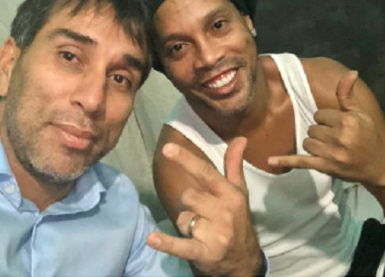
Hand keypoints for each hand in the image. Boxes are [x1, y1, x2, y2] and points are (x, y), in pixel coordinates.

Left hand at [147, 138, 263, 275]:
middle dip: (189, 204)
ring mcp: (215, 233)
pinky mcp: (205, 253)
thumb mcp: (238, 192)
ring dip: (186, 223)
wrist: (244, 260)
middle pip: (188, 196)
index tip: (167, 149)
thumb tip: (240, 138)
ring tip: (201, 230)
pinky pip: (182, 246)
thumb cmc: (238, 219)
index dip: (185, 160)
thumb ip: (233, 165)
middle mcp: (224, 211)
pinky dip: (167, 244)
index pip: (205, 172)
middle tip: (202, 213)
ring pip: (183, 217)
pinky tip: (152, 239)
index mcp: (229, 194)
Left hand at [268, 71, 384, 185]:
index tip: (337, 126)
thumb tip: (350, 72)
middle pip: (311, 128)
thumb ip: (348, 95)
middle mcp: (339, 137)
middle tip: (335, 139)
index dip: (326, 120)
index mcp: (347, 121)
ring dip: (314, 145)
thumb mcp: (360, 114)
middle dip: (320, 133)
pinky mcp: (325, 167)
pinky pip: (301, 161)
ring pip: (306, 143)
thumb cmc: (368, 137)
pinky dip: (285, 161)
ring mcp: (331, 154)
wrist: (379, 166)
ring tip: (330, 149)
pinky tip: (270, 160)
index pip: (318, 115)